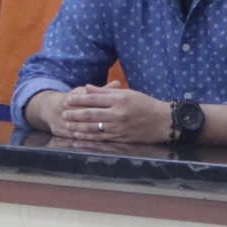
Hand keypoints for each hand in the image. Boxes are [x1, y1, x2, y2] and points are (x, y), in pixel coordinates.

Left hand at [51, 81, 173, 143]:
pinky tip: (80, 136)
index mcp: (119, 100)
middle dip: (75, 114)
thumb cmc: (145, 104)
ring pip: (94, 128)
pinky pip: (101, 138)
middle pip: (91, 114)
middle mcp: (118, 114)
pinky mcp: (121, 138)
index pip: (94, 99)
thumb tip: (87, 88)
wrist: (162, 121)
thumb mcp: (127, 93)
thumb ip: (106, 91)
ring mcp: (119, 127)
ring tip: (67, 126)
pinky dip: (89, 137)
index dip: (79, 100)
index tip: (68, 100)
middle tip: (63, 114)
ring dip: (79, 127)